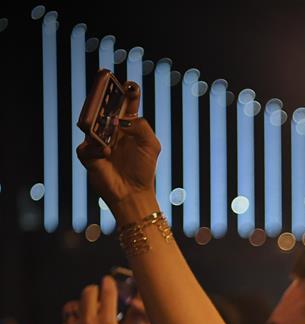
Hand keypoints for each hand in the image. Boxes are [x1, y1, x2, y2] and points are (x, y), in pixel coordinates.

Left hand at [56, 277, 123, 323]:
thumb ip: (109, 321)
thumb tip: (103, 308)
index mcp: (106, 323)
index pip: (108, 294)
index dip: (108, 284)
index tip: (107, 280)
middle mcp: (88, 322)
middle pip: (87, 293)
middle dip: (92, 290)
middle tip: (94, 293)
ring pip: (72, 307)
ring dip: (78, 307)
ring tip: (82, 314)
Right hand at [76, 82, 160, 216]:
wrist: (133, 192)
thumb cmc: (144, 169)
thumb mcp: (151, 145)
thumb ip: (142, 127)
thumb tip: (122, 118)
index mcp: (128, 126)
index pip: (125, 104)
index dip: (126, 92)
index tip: (128, 83)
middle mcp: (111, 130)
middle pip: (104, 108)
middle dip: (104, 97)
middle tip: (106, 88)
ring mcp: (98, 141)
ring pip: (91, 124)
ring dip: (97, 120)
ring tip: (106, 121)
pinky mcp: (88, 155)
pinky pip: (86, 146)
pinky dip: (95, 147)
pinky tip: (105, 152)